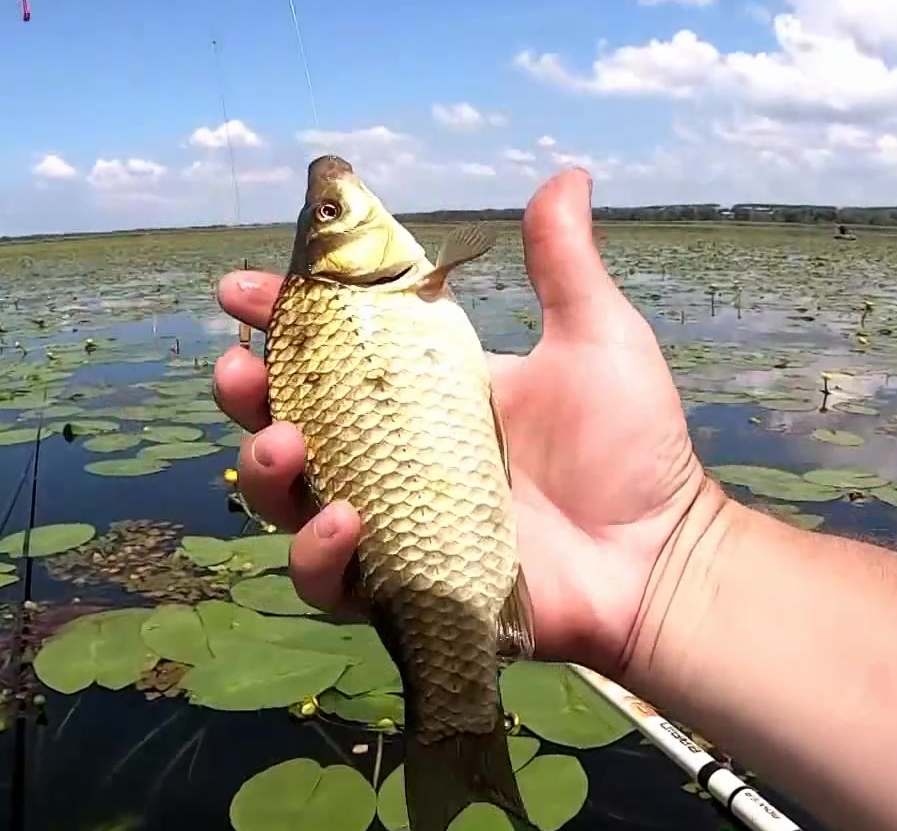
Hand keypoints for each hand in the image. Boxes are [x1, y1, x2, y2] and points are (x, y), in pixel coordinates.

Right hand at [211, 167, 722, 682]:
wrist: (659, 555)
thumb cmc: (630, 449)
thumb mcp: (595, 341)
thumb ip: (565, 266)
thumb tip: (567, 175)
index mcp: (422, 393)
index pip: (328, 349)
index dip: (275, 318)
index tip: (237, 290)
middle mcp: (391, 457)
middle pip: (284, 423)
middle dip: (244, 395)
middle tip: (241, 371)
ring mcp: (390, 525)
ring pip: (287, 503)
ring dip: (264, 472)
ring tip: (285, 445)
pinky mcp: (402, 590)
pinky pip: (333, 583)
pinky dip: (322, 554)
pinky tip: (347, 521)